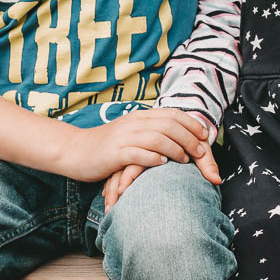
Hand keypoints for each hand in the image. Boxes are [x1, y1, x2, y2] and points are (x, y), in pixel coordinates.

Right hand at [63, 109, 219, 185]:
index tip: (205, 135)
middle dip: (189, 138)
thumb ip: (150, 133)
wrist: (74, 151)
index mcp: (139, 117)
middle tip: (201, 153)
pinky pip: (138, 154)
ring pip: (158, 139)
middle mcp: (133, 124)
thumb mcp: (130, 134)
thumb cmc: (106, 146)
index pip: (172, 114)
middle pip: (169, 125)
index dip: (192, 123)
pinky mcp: (114, 154)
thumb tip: (176, 138)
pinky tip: (162, 165)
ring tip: (185, 161)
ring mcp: (123, 138)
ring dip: (176, 149)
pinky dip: (154, 159)